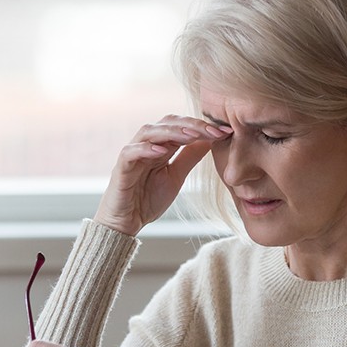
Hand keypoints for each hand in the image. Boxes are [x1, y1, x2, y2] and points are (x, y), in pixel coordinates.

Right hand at [94, 115, 230, 235]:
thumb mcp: (176, 177)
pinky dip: (144, 149)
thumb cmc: (147, 200)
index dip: (202, 126)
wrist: (126, 223)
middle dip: (191, 125)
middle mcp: (146, 145)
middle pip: (166, 123)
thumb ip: (189, 157)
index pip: (181, 126)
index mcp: (160, 146)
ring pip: (149, 132)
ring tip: (191, 135)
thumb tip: (210, 140)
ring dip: (171, 131)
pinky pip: (130, 153)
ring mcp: (132, 155)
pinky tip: (161, 150)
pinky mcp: (120, 168)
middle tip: (213, 130)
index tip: (225, 132)